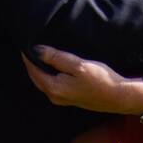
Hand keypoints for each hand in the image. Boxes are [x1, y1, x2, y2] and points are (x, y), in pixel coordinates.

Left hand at [22, 45, 142, 114]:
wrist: (117, 97)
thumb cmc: (100, 79)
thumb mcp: (78, 65)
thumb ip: (56, 58)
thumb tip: (36, 50)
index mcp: (53, 88)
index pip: (33, 70)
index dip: (28, 56)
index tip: (24, 43)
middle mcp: (53, 96)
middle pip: (35, 77)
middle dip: (31, 63)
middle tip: (28, 46)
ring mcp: (61, 99)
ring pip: (43, 81)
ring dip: (39, 68)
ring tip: (38, 53)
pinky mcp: (68, 98)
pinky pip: (50, 84)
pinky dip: (47, 74)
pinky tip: (51, 65)